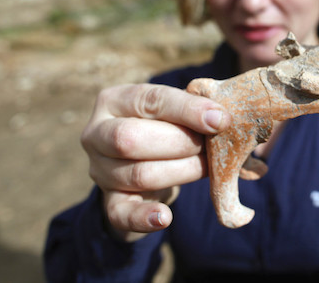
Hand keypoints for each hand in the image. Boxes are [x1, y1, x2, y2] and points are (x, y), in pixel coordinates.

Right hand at [80, 83, 228, 240]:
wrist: (146, 165)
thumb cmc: (165, 128)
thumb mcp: (173, 112)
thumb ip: (193, 110)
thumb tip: (221, 118)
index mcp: (114, 101)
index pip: (150, 100)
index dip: (187, 110)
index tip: (220, 119)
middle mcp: (96, 134)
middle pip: (131, 139)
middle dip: (180, 143)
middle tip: (210, 147)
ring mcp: (99, 170)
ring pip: (138, 174)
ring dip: (181, 172)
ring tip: (207, 168)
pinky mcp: (109, 202)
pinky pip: (121, 214)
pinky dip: (144, 217)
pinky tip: (164, 217)